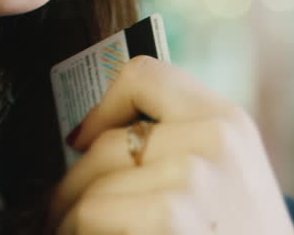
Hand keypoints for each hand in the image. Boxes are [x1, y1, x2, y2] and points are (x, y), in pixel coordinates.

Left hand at [48, 56, 293, 234]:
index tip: (82, 141)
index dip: (101, 107)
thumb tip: (88, 139)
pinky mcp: (170, 218)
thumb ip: (179, 146)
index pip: (143, 74)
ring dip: (69, 221)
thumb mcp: (230, 180)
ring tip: (74, 234)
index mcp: (228, 120)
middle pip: (103, 146)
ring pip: (87, 188)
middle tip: (63, 215)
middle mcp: (215, 140)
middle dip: (71, 187)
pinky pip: (90, 214)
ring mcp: (194, 178)